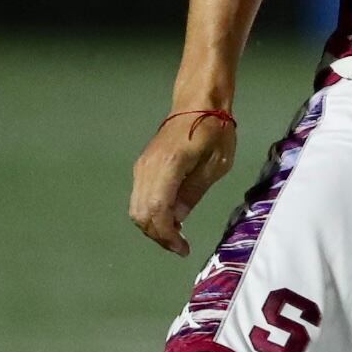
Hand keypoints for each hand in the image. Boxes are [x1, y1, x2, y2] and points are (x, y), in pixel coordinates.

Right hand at [129, 108, 239, 255]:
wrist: (199, 103)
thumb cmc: (214, 131)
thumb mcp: (215, 165)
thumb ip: (193, 193)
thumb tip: (178, 219)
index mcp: (168, 166)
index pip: (157, 211)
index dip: (167, 235)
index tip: (183, 248)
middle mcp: (148, 168)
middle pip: (141, 214)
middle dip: (158, 235)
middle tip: (180, 245)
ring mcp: (142, 166)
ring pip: (136, 208)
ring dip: (153, 226)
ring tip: (176, 234)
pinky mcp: (142, 166)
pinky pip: (139, 197)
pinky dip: (151, 213)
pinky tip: (170, 217)